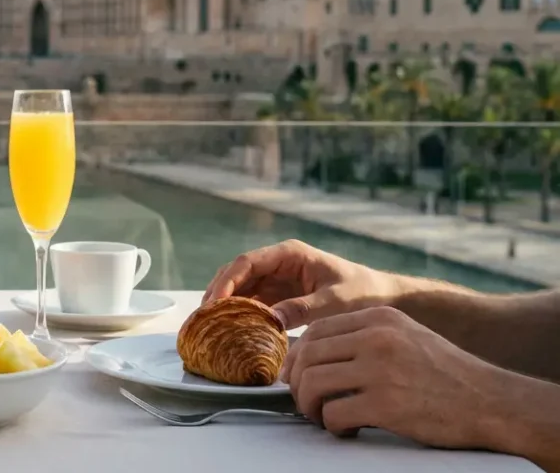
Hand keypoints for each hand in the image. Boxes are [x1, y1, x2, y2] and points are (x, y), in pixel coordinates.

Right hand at [203, 240, 403, 328]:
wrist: (383, 298)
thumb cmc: (363, 294)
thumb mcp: (334, 302)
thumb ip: (302, 309)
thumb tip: (269, 320)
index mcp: (289, 254)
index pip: (247, 262)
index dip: (226, 282)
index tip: (214, 303)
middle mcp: (277, 263)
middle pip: (236, 274)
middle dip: (217, 294)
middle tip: (203, 319)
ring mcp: (276, 279)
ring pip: (239, 288)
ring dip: (223, 305)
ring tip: (207, 327)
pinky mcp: (278, 296)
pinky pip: (251, 303)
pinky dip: (237, 315)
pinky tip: (228, 332)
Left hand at [284, 306, 497, 449]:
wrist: (491, 401)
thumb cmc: (445, 374)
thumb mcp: (405, 336)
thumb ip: (364, 338)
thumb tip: (313, 354)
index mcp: (379, 318)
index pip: (315, 331)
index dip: (296, 357)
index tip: (295, 376)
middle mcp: (376, 338)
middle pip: (306, 356)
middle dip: (297, 384)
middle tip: (306, 402)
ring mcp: (380, 370)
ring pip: (311, 384)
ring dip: (309, 407)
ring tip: (324, 417)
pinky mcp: (385, 404)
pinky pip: (334, 414)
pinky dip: (333, 426)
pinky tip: (348, 430)